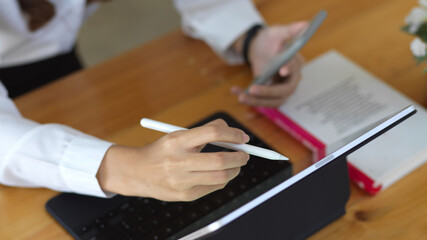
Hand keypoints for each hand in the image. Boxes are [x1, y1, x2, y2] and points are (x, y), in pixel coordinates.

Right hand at [97, 119, 249, 200]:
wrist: (138, 173)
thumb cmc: (163, 151)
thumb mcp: (178, 135)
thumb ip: (205, 132)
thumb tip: (233, 133)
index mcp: (177, 141)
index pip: (212, 133)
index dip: (232, 134)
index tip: (242, 137)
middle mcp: (179, 161)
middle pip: (220, 159)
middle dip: (240, 157)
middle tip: (245, 154)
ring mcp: (182, 181)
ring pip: (221, 177)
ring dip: (235, 169)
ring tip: (236, 164)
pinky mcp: (185, 196)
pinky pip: (213, 187)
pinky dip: (222, 180)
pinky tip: (220, 174)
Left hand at [231, 22, 306, 106]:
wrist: (259, 48)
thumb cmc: (271, 40)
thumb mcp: (278, 33)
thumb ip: (289, 31)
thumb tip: (304, 24)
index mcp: (296, 65)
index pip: (295, 71)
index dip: (289, 71)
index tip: (282, 70)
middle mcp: (290, 80)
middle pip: (283, 92)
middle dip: (268, 92)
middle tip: (253, 89)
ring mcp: (279, 89)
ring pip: (272, 101)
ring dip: (256, 101)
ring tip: (241, 97)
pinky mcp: (267, 94)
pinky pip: (259, 100)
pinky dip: (248, 98)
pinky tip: (235, 91)